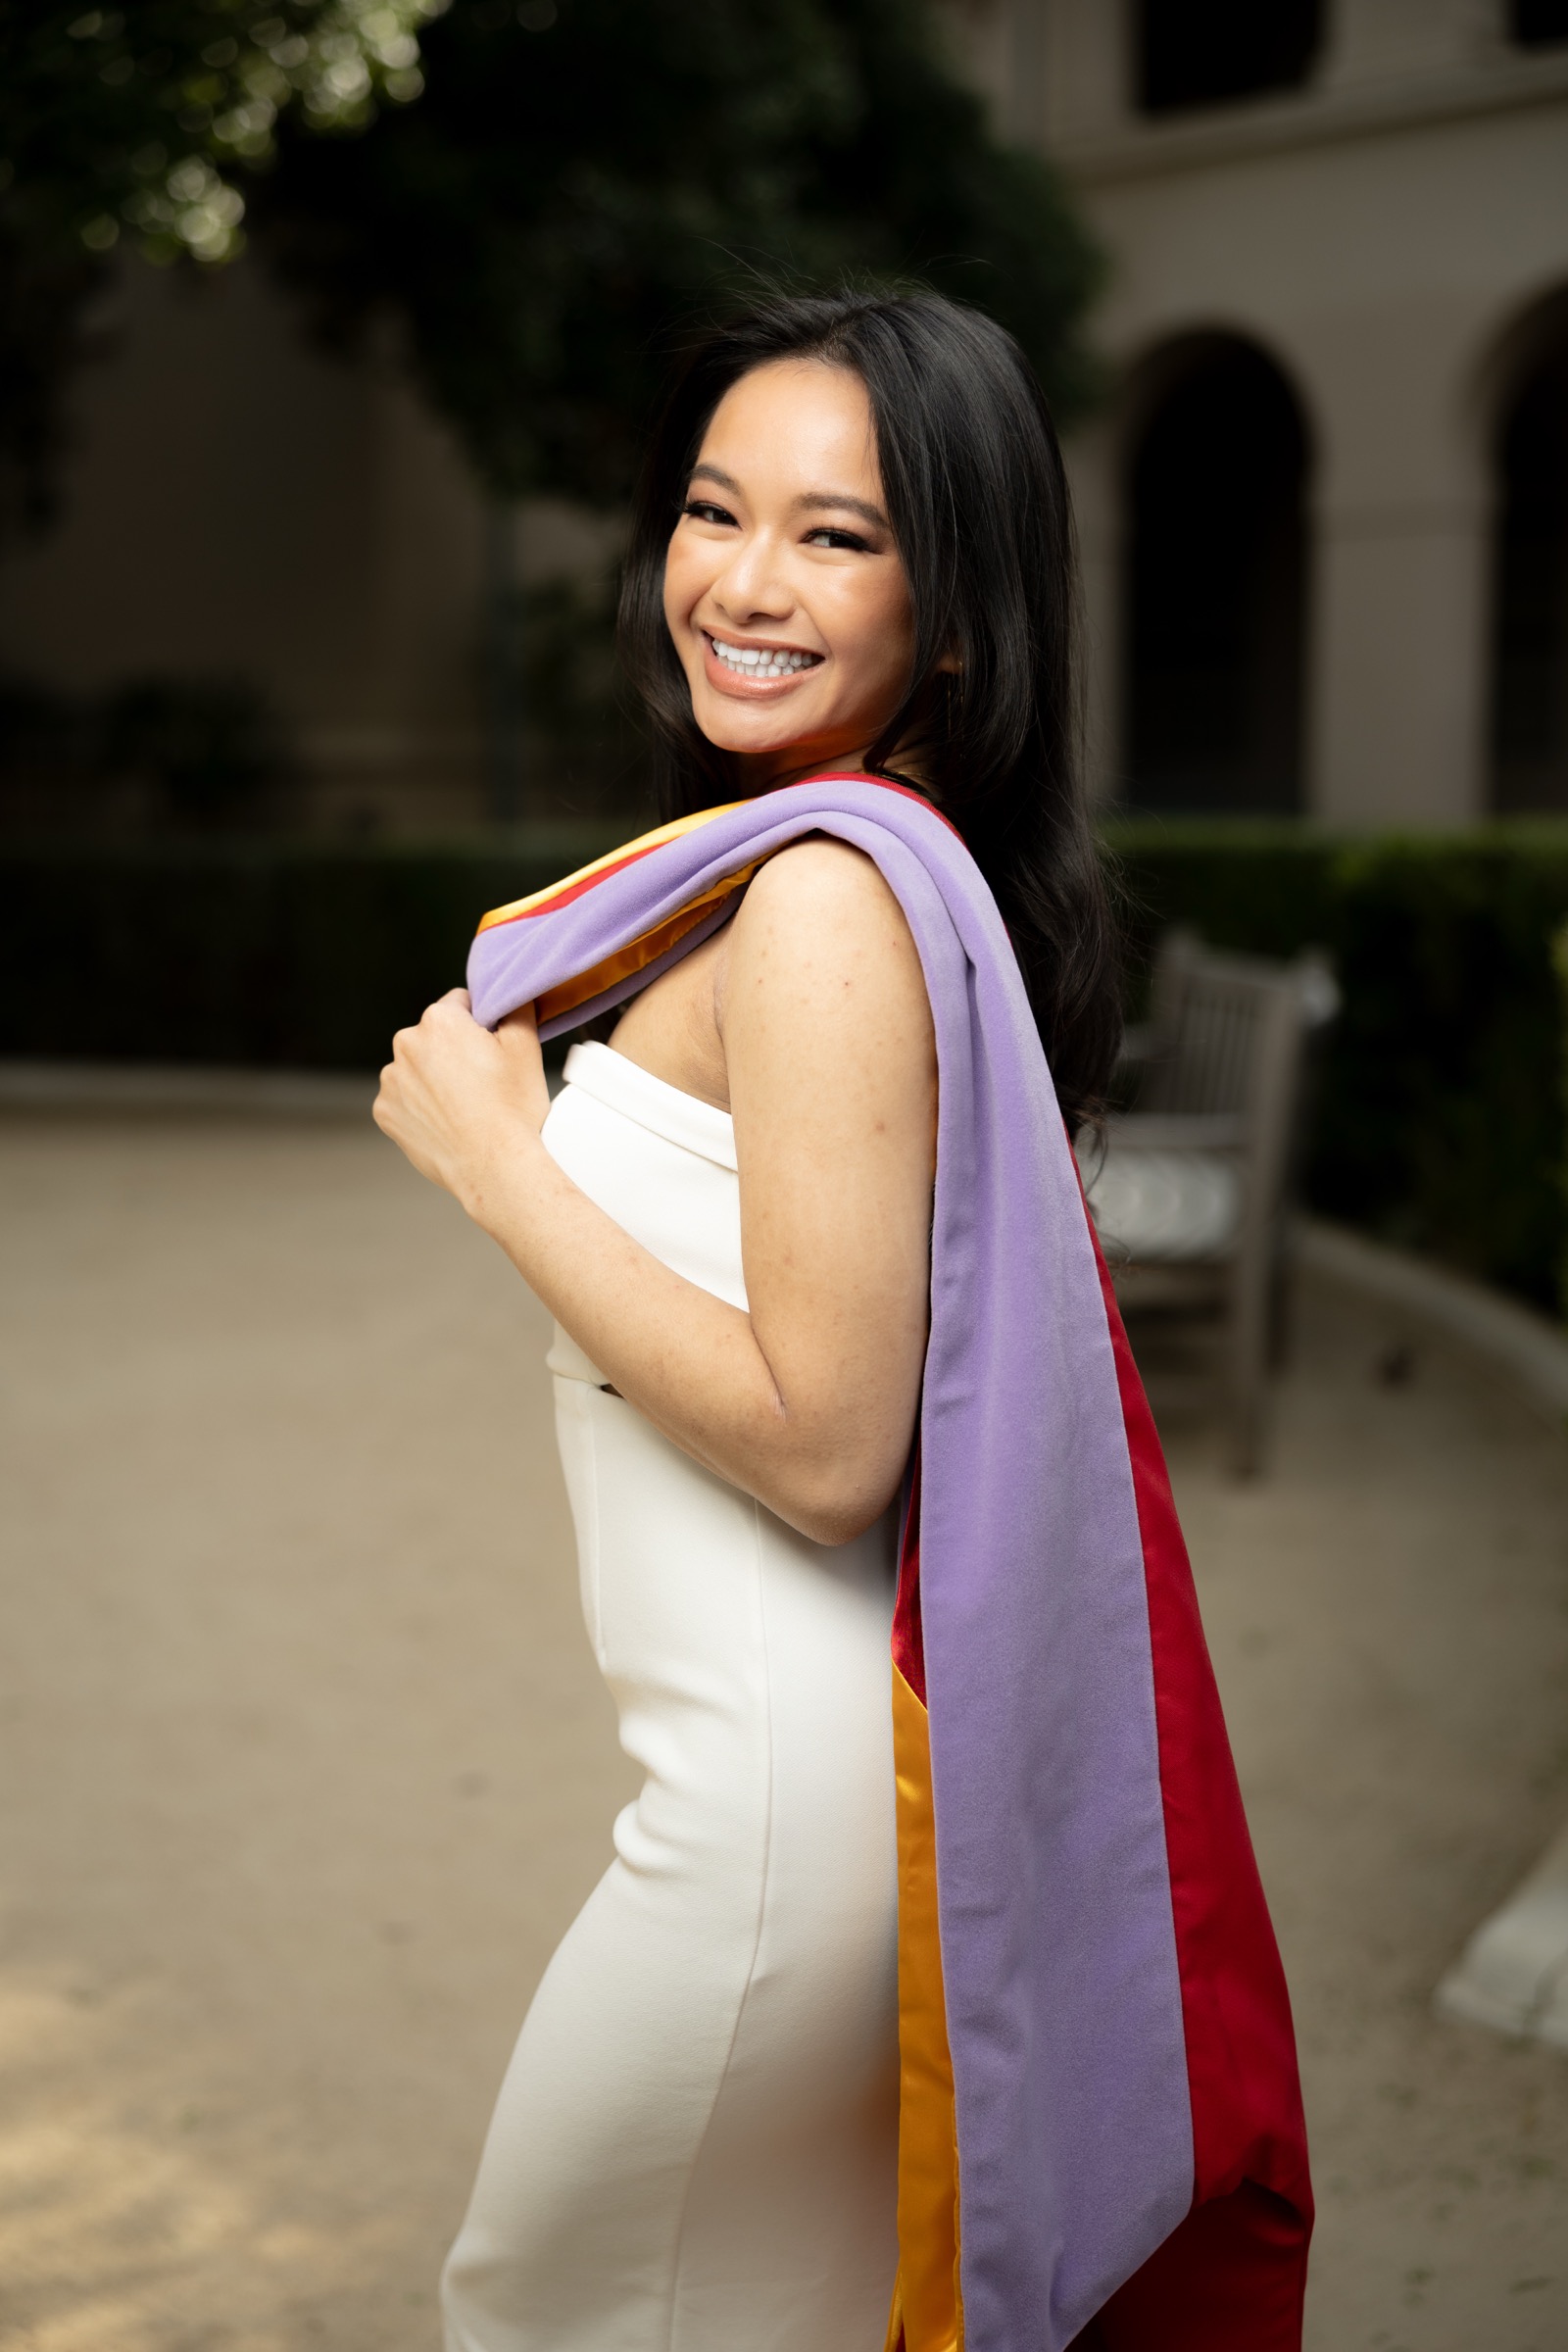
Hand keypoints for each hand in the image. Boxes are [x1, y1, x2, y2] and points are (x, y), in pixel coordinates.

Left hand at [373, 989, 550, 1213]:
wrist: (494, 1167)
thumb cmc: (512, 1109)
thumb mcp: (526, 1048)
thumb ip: (515, 1009)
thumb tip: (510, 997)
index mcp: (439, 1021)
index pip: (459, 1004)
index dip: (479, 1025)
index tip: (491, 1050)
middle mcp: (406, 1044)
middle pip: (433, 1036)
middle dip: (453, 1051)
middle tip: (482, 1081)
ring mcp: (391, 1080)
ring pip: (416, 1068)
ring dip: (434, 1078)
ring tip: (464, 1107)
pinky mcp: (384, 1112)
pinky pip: (403, 1098)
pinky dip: (420, 1106)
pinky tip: (446, 1122)